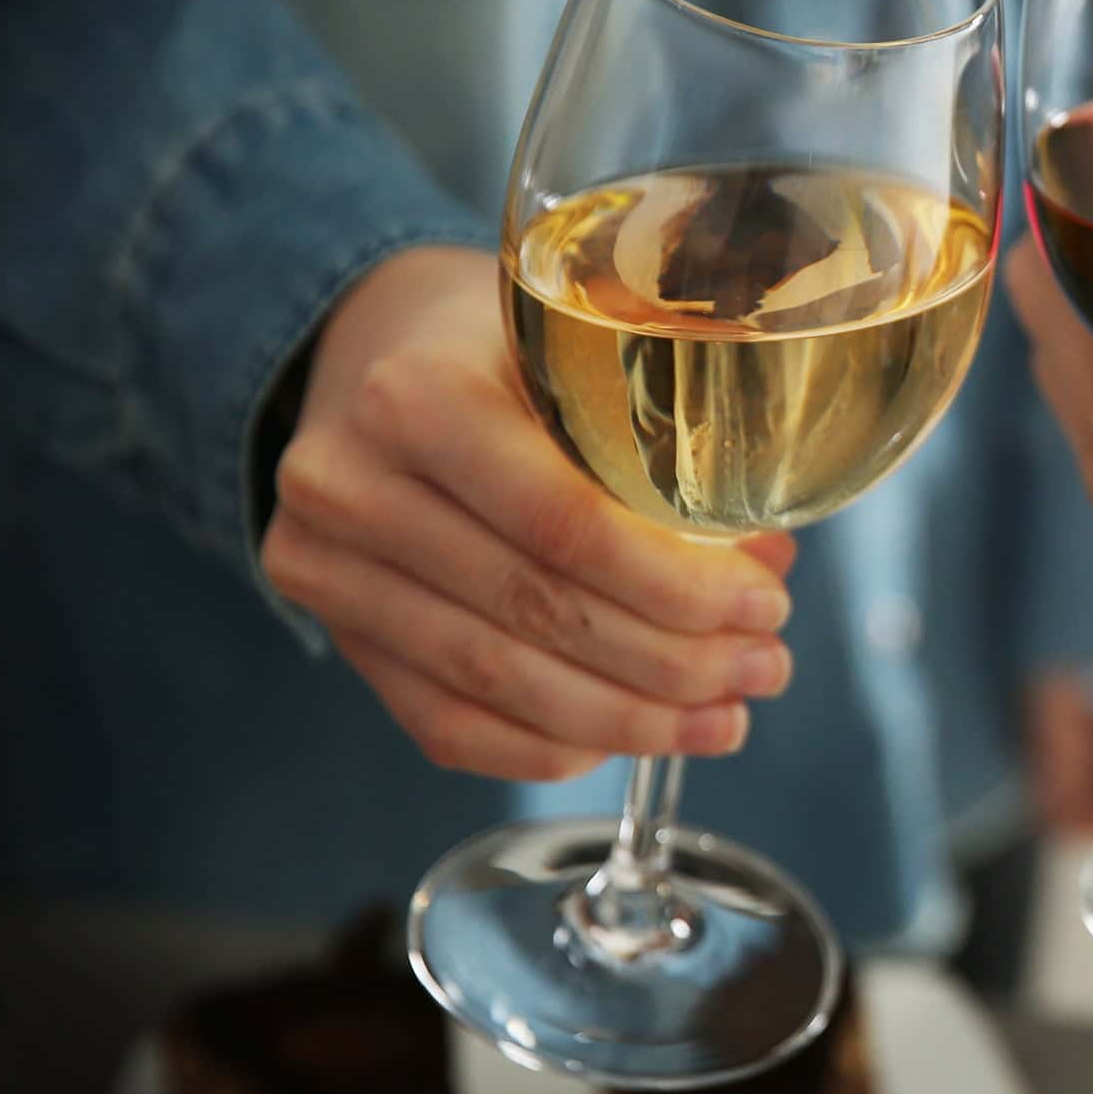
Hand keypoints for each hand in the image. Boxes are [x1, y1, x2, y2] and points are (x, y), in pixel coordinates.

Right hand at [262, 245, 798, 779]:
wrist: (367, 352)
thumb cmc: (496, 347)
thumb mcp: (569, 345)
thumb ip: (657, 440)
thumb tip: (765, 557)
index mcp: (417, 397)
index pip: (568, 526)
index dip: (678, 585)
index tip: (765, 605)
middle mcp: (351, 486)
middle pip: (537, 613)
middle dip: (672, 663)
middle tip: (764, 670)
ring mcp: (327, 569)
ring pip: (495, 683)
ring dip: (626, 720)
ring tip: (721, 721)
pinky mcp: (335, 631)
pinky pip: (445, 723)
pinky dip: (544, 748)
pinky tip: (626, 743)